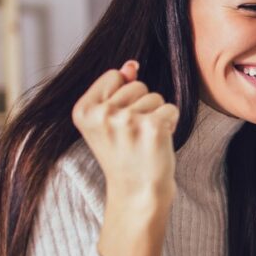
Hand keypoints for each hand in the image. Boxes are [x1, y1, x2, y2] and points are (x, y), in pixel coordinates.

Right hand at [72, 60, 179, 207]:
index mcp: (83, 110)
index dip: (123, 96)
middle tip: (134, 134)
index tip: (118, 122)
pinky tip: (158, 141)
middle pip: (137, 84)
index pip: (114, 76)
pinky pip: (171, 108)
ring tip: (145, 139)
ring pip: (155, 96)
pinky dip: (170, 123)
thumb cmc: (125, 154)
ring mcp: (127, 120)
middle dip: (142, 106)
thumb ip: (118, 88)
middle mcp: (102, 114)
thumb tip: (132, 64)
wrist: (137, 191)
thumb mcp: (110, 120)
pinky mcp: (152, 126)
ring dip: (156, 115)